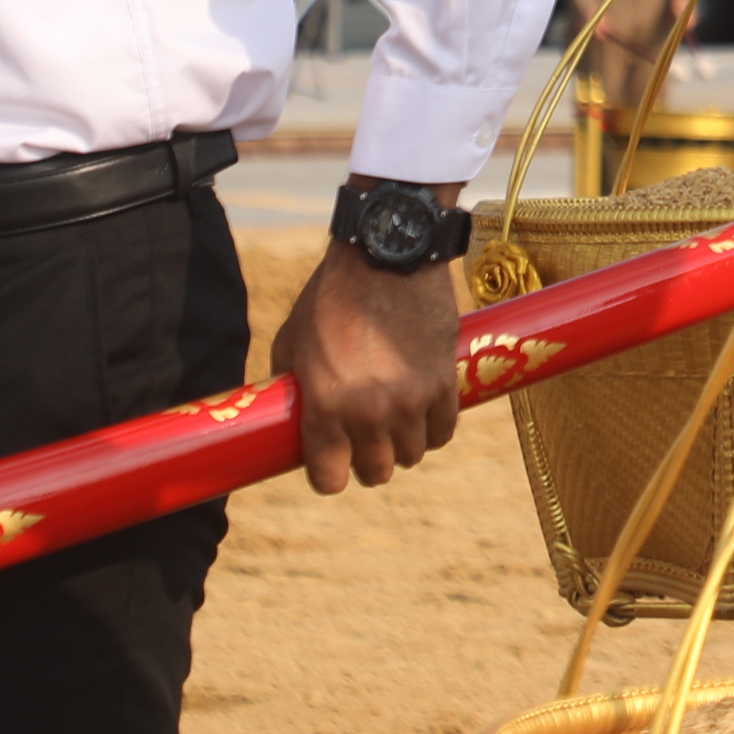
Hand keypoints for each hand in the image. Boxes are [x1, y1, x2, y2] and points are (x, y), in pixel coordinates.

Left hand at [272, 219, 465, 493]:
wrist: (388, 254)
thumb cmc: (331, 296)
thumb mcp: (292, 342)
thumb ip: (293, 387)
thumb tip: (289, 417)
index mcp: (327, 405)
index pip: (330, 479)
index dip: (328, 476)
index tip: (330, 465)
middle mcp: (371, 411)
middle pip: (377, 472)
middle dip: (366, 462)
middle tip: (363, 442)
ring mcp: (412, 398)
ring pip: (413, 455)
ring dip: (402, 444)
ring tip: (395, 423)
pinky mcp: (444, 381)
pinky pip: (444, 431)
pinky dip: (433, 428)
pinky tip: (423, 414)